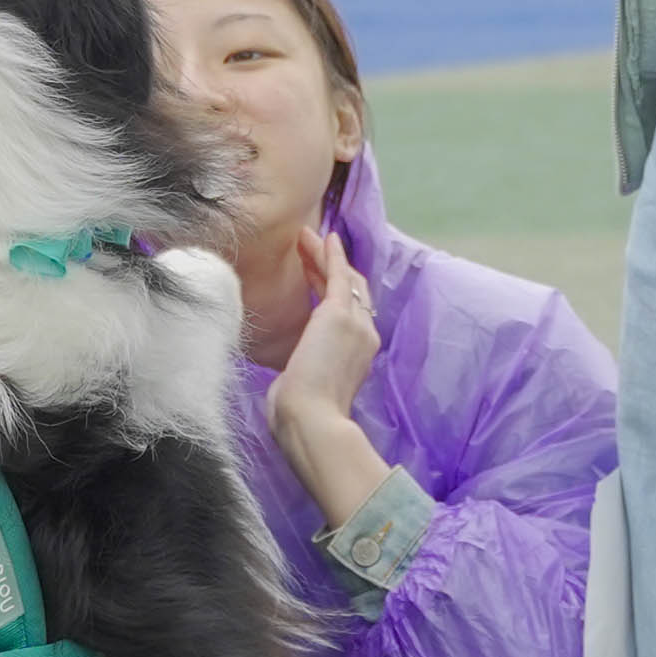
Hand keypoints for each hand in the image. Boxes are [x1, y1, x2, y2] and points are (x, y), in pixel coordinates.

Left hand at [268, 227, 380, 425]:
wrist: (311, 420)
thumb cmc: (303, 416)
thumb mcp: (309, 390)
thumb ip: (306, 375)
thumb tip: (290, 378)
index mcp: (358, 357)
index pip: (351, 315)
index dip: (335, 293)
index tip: (318, 277)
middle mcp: (365, 336)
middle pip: (354, 292)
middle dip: (333, 267)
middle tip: (313, 247)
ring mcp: (356, 323)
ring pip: (346, 279)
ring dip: (326, 255)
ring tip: (306, 236)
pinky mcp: (339, 314)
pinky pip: (339, 274)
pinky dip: (331, 254)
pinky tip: (323, 237)